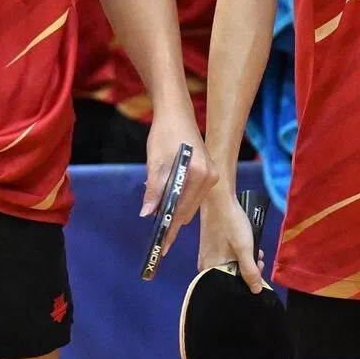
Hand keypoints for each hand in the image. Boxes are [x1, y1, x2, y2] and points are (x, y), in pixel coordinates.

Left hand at [142, 103, 216, 256]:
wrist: (176, 112)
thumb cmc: (164, 133)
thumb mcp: (155, 161)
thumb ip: (154, 190)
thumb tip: (148, 214)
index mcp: (198, 173)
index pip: (182, 209)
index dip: (170, 228)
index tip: (162, 246)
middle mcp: (210, 176)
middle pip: (189, 209)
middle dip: (173, 221)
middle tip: (157, 236)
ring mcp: (212, 174)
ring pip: (191, 203)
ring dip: (176, 210)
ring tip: (159, 216)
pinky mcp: (209, 172)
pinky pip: (194, 194)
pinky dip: (181, 199)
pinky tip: (168, 201)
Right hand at [198, 185, 264, 293]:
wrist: (219, 198)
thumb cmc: (231, 225)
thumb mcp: (244, 249)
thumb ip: (250, 271)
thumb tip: (256, 291)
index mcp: (209, 269)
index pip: (229, 287)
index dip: (246, 284)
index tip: (258, 276)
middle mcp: (205, 265)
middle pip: (229, 276)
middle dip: (247, 271)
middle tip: (259, 261)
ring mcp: (208, 254)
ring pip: (229, 265)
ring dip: (245, 261)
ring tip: (256, 252)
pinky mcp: (211, 244)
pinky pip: (226, 256)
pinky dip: (238, 254)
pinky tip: (248, 246)